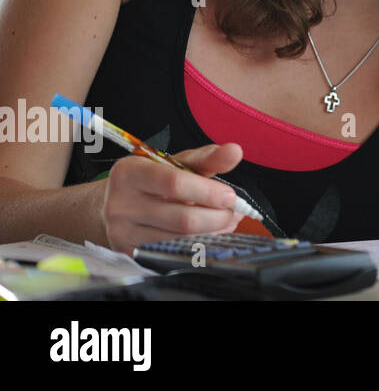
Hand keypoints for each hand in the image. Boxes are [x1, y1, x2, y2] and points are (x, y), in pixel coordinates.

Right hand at [101, 143, 245, 253]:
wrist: (116, 204)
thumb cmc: (152, 181)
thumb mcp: (175, 163)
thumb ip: (207, 158)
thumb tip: (234, 152)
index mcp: (130, 172)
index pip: (175, 183)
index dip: (208, 192)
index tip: (231, 196)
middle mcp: (120, 204)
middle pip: (182, 218)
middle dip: (217, 217)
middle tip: (235, 212)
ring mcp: (121, 232)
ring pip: (180, 240)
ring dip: (213, 232)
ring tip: (226, 221)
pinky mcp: (128, 253)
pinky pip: (172, 252)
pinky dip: (198, 244)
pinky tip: (209, 233)